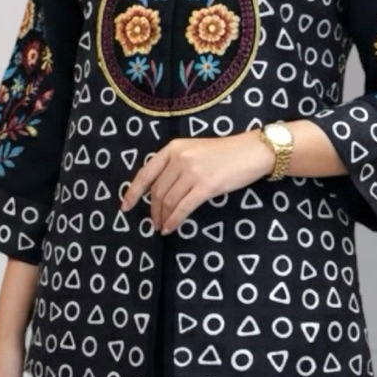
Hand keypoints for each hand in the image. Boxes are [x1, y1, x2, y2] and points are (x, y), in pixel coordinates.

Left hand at [120, 130, 275, 234]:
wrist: (251, 152)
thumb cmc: (224, 153)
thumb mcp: (194, 151)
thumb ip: (175, 165)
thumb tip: (159, 191)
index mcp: (173, 148)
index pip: (146, 172)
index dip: (133, 192)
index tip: (125, 207)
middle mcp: (180, 158)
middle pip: (158, 191)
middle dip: (153, 210)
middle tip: (153, 223)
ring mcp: (193, 172)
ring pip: (169, 201)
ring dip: (163, 217)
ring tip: (162, 227)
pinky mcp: (206, 186)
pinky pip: (183, 207)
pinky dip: (174, 220)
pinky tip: (171, 228)